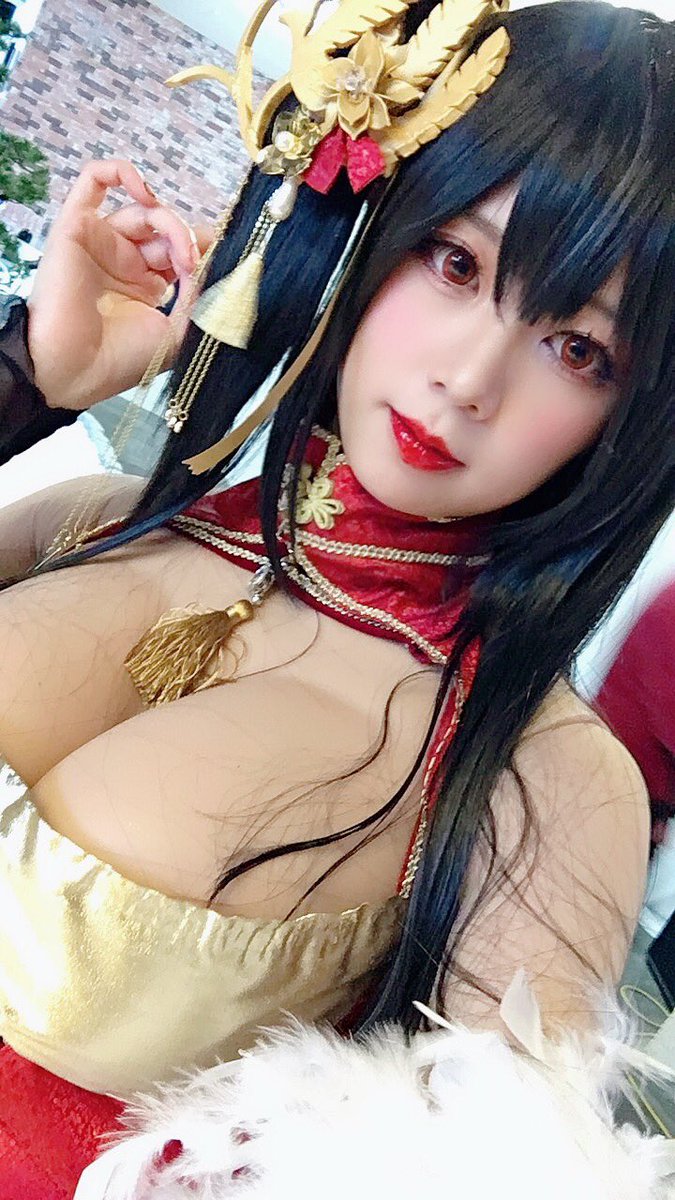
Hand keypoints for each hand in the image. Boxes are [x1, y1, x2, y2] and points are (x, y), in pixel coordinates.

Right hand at [27, 159, 212, 409]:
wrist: (75, 370)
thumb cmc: (121, 362)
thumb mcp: (179, 333)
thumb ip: (202, 296)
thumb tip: (219, 263)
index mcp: (148, 286)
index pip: (182, 251)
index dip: (203, 250)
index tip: (221, 262)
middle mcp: (124, 262)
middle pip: (166, 229)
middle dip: (187, 239)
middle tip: (197, 264)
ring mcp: (102, 243)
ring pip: (142, 211)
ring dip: (168, 222)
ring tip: (179, 252)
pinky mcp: (76, 227)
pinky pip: (93, 180)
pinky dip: (121, 172)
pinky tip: (146, 191)